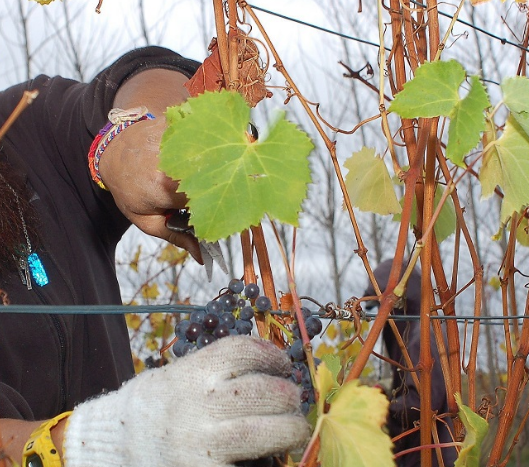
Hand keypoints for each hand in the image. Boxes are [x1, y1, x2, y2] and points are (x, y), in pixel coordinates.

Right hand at [63, 336, 310, 466]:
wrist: (116, 444)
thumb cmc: (157, 405)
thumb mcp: (181, 374)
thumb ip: (218, 370)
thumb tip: (271, 370)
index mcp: (192, 372)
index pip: (242, 351)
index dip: (271, 355)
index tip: (283, 364)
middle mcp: (197, 404)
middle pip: (259, 392)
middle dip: (287, 395)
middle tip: (294, 399)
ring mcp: (199, 442)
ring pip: (259, 433)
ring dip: (289, 429)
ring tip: (296, 428)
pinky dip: (268, 461)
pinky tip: (276, 457)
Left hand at [98, 69, 202, 262]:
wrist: (114, 149)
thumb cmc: (130, 188)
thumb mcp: (146, 219)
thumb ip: (176, 236)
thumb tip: (203, 258)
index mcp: (165, 187)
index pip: (207, 201)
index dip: (216, 208)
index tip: (217, 212)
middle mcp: (173, 159)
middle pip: (215, 175)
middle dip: (220, 186)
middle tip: (217, 193)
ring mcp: (176, 136)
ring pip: (215, 153)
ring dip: (219, 164)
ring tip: (214, 172)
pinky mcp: (180, 121)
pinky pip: (207, 133)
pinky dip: (213, 143)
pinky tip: (210, 150)